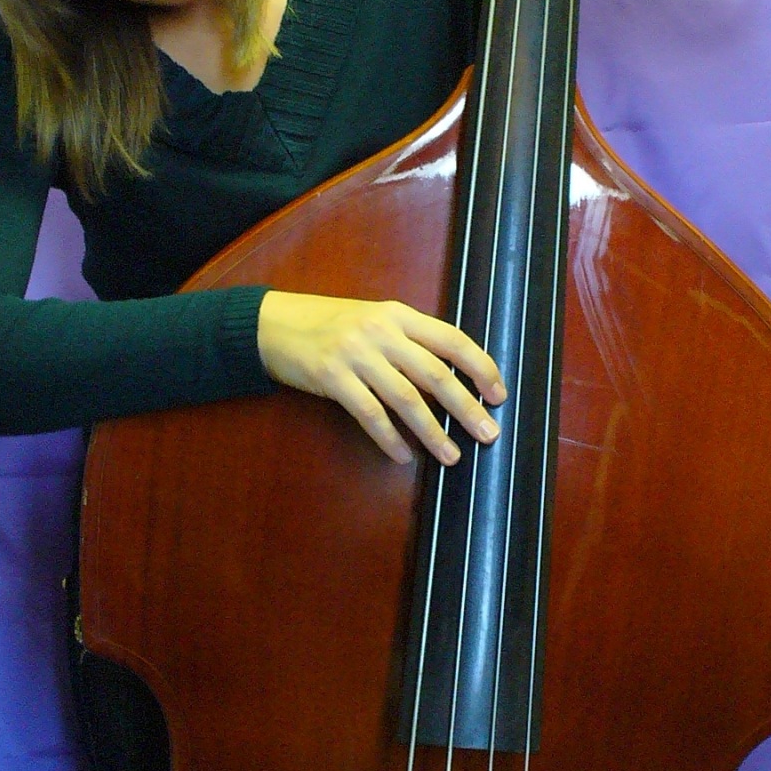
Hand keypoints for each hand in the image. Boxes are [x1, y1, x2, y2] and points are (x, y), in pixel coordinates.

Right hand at [256, 292, 506, 465]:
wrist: (272, 324)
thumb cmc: (329, 325)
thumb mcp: (374, 320)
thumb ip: (408, 341)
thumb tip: (452, 378)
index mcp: (398, 314)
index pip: (452, 340)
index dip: (481, 368)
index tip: (499, 395)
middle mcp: (381, 331)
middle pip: (436, 374)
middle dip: (467, 408)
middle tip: (488, 434)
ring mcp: (356, 354)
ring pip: (406, 399)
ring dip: (433, 432)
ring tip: (451, 456)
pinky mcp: (331, 377)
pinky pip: (369, 414)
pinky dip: (390, 438)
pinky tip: (404, 455)